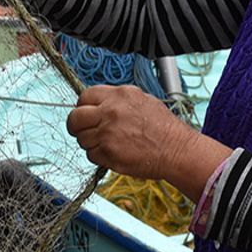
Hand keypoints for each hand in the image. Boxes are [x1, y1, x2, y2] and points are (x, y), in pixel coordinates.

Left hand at [66, 85, 231, 201]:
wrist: (176, 150)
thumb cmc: (162, 127)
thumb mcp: (141, 100)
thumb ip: (116, 101)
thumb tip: (96, 105)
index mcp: (119, 95)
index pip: (85, 96)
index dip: (82, 107)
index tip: (85, 114)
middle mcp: (110, 111)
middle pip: (75, 117)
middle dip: (76, 126)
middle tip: (83, 132)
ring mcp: (107, 132)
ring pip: (81, 138)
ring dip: (90, 143)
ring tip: (108, 145)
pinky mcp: (108, 152)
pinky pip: (91, 154)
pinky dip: (99, 156)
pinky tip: (114, 154)